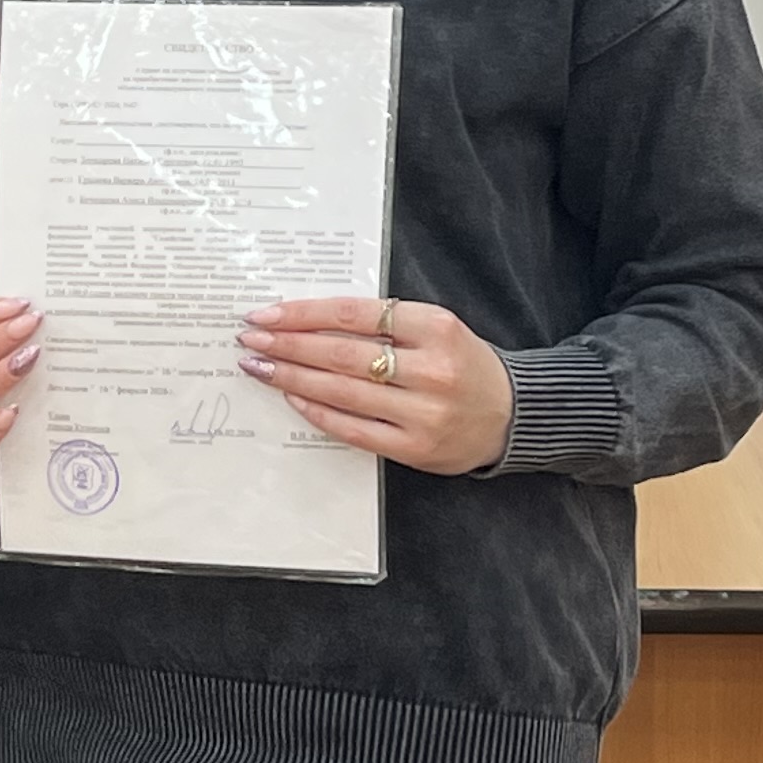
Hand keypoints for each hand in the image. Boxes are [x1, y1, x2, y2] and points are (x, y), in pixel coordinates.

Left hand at [239, 297, 514, 476]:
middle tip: (250, 339)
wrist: (512, 414)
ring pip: (342, 392)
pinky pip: (353, 429)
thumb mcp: (436, 327)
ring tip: (260, 366)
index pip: (353, 315)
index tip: (266, 314)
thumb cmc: (462, 363)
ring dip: (292, 378)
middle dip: (288, 345)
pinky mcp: (416, 449)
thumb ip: (384, 321)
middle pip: (341, 353)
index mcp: (436, 326)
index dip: (303, 314)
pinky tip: (292, 397)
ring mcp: (423, 413)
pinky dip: (318, 412)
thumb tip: (308, 319)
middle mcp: (430, 369)